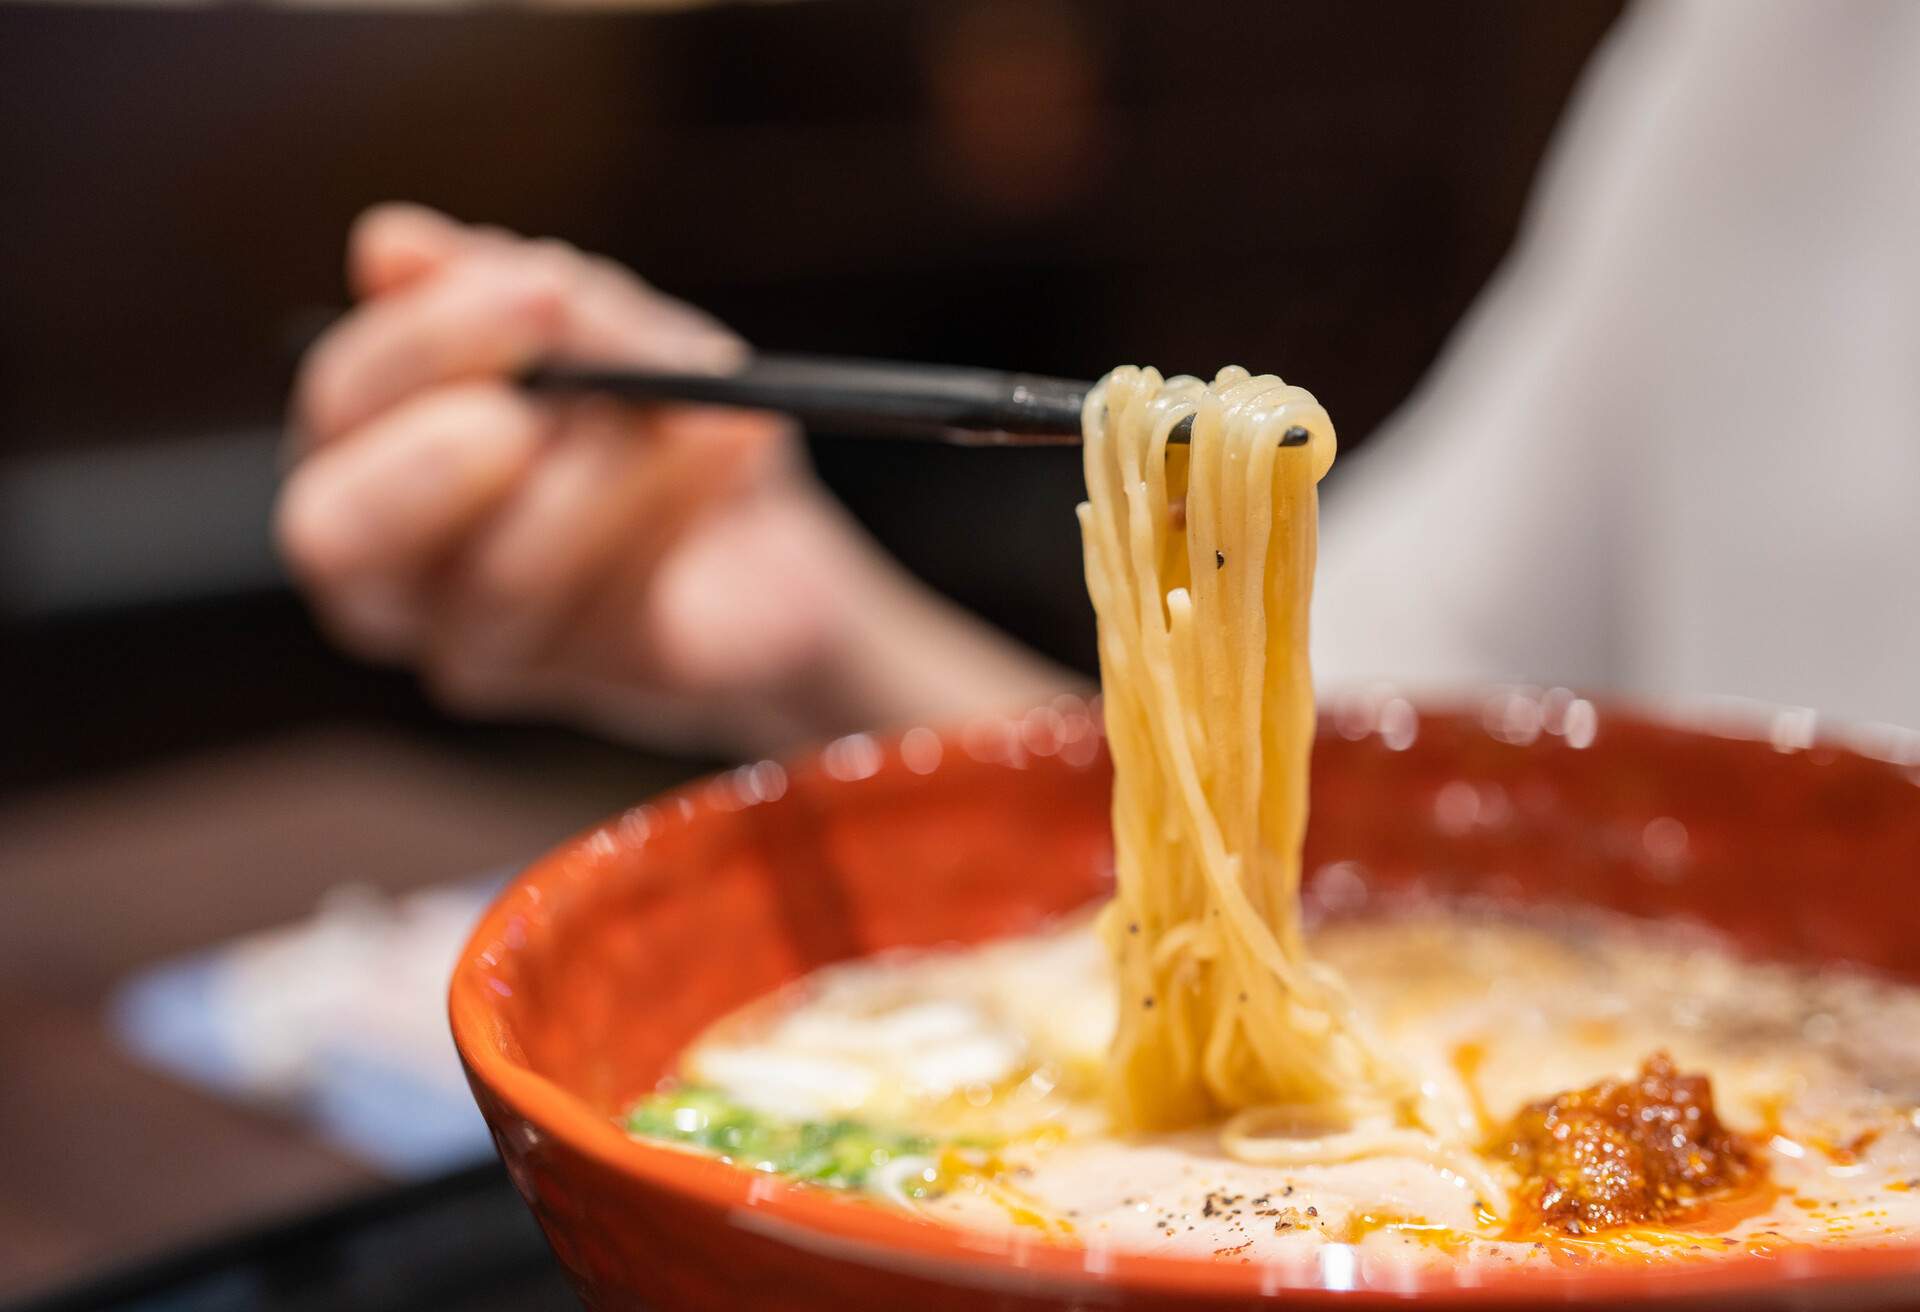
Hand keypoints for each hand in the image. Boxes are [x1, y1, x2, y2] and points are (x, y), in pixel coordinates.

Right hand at [277, 204, 1069, 753]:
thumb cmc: (656, 417)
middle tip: (530, 408)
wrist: (773, 541)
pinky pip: (614, 609)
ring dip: (606, 476)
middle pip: (337, 533)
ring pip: (500, 576)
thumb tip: (387, 244)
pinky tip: (733, 444)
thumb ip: (509, 294)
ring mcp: (482, 645)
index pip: (341, 403)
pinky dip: (679, 510)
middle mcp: (391, 572)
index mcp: (367, 455)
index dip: (425, 342)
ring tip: (693, 411)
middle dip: (433, 457)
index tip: (538, 287)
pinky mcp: (590, 681)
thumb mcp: (607, 331)